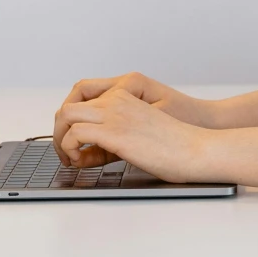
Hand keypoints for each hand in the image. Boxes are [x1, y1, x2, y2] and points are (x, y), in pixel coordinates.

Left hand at [55, 73, 220, 167]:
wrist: (198, 149)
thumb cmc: (179, 144)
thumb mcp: (145, 126)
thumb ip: (122, 128)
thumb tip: (101, 147)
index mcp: (126, 96)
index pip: (83, 99)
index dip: (73, 121)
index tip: (75, 143)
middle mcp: (117, 100)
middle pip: (68, 105)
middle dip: (59, 129)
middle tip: (66, 152)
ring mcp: (115, 115)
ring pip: (66, 116)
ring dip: (60, 139)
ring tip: (70, 158)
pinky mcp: (115, 133)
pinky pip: (75, 134)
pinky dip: (70, 149)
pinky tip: (80, 161)